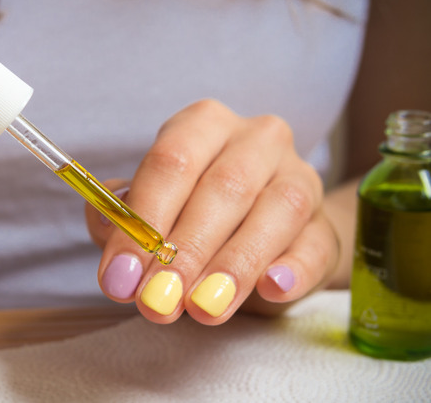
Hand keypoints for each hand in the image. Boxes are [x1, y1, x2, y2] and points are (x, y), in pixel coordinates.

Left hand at [87, 99, 339, 324]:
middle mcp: (255, 140)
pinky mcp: (326, 225)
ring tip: (202, 308)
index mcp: (202, 125)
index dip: (143, 221)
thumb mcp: (152, 212)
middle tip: (157, 301)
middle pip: (223, 187)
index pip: (170, 162)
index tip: (121, 276)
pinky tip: (271, 288)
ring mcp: (299, 177)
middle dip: (184, 251)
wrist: (263, 237)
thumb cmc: (193, 216)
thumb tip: (106, 225)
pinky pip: (315, 244)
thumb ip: (122, 219)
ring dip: (233, 265)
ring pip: (274, 212)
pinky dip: (293, 268)